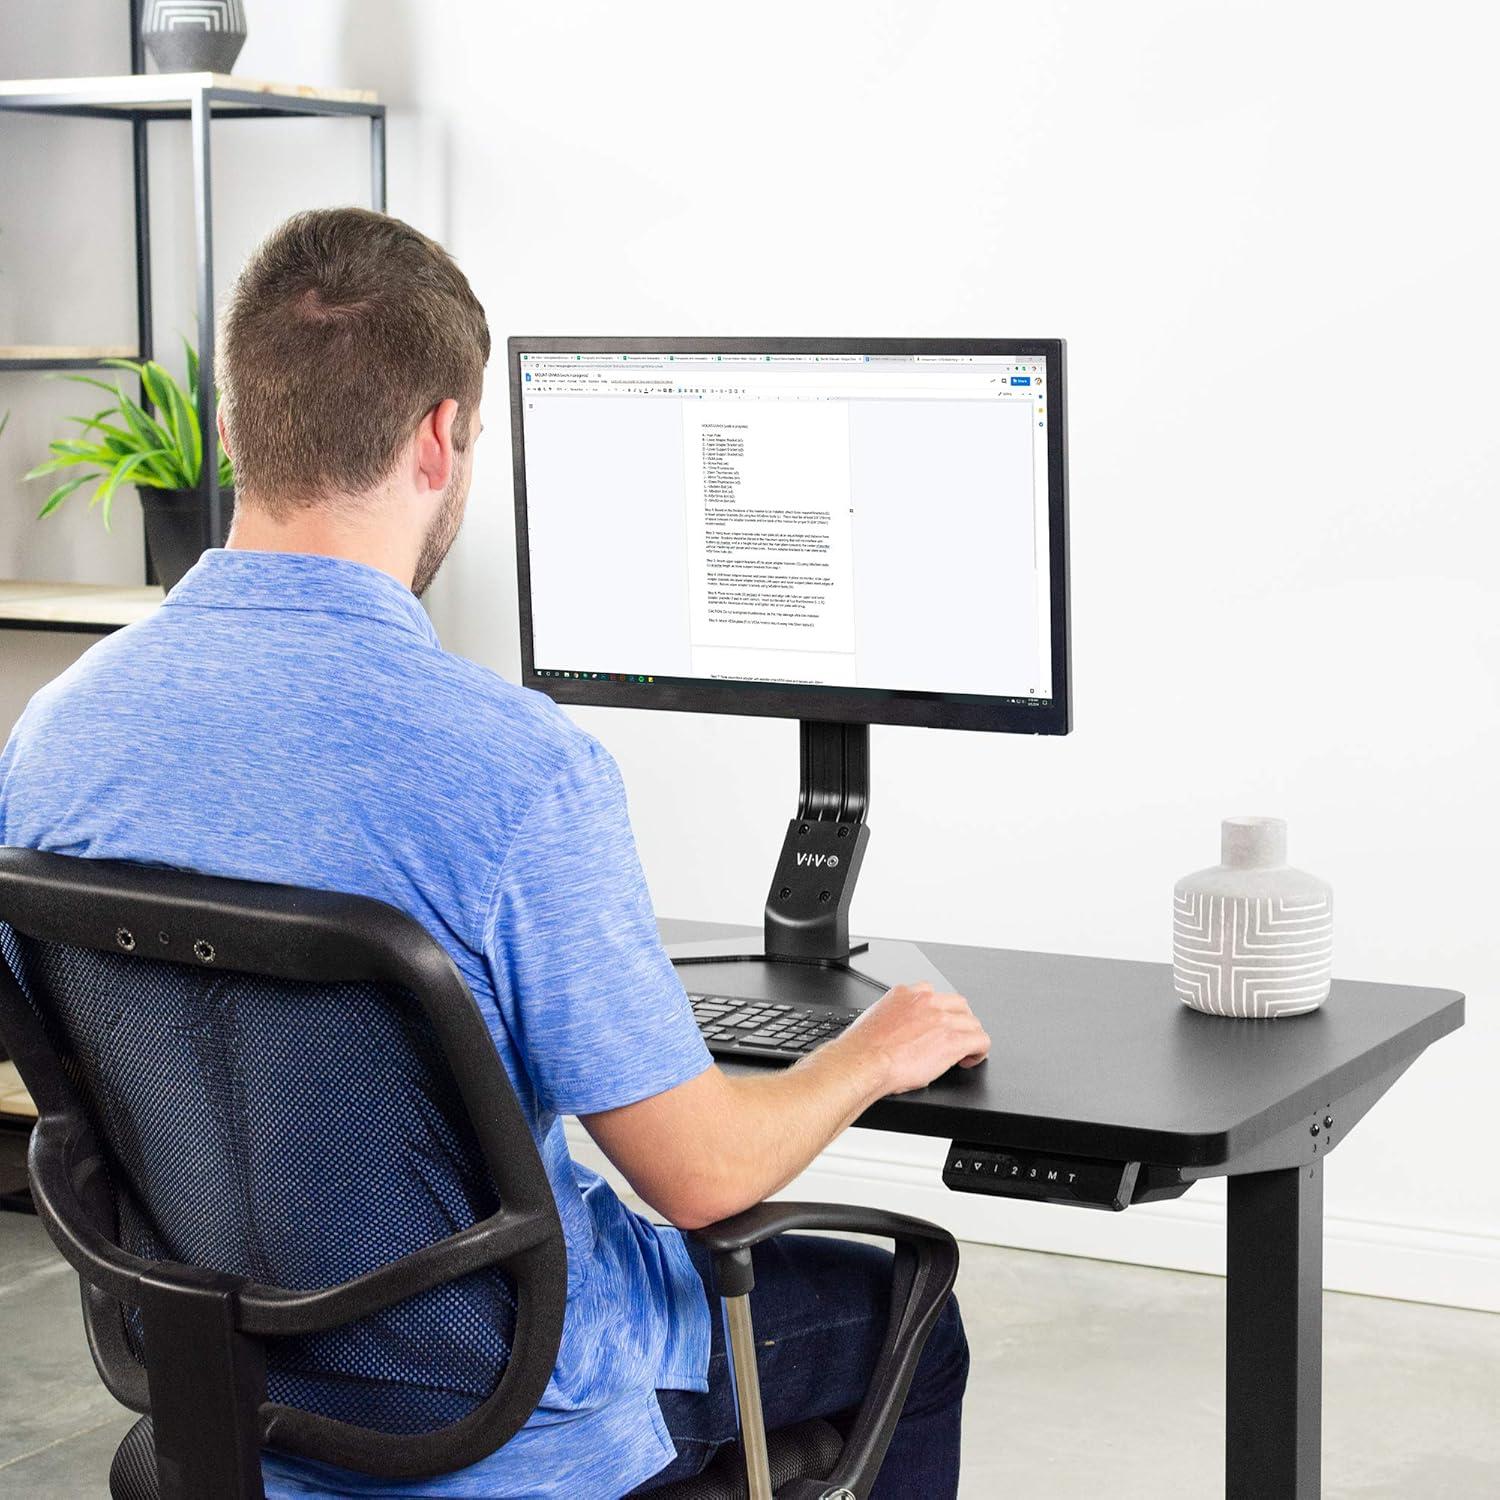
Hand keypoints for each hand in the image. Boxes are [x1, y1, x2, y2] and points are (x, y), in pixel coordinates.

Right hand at [829, 981, 990, 1094]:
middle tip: (955, 1039)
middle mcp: (927, 1001)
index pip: (935, 995)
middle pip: (959, 1006)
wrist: (864, 1062)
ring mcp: (942, 1019)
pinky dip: (979, 1051)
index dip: (941, 1013)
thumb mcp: (877, 1018)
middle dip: (959, 1023)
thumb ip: (895, 1016)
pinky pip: (981, 1040)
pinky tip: (970, 1060)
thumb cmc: (864, 1049)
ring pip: (972, 1023)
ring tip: (964, 1052)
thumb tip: (898, 1030)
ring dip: (970, 1037)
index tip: (939, 1025)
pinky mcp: (953, 1040)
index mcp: (906, 994)